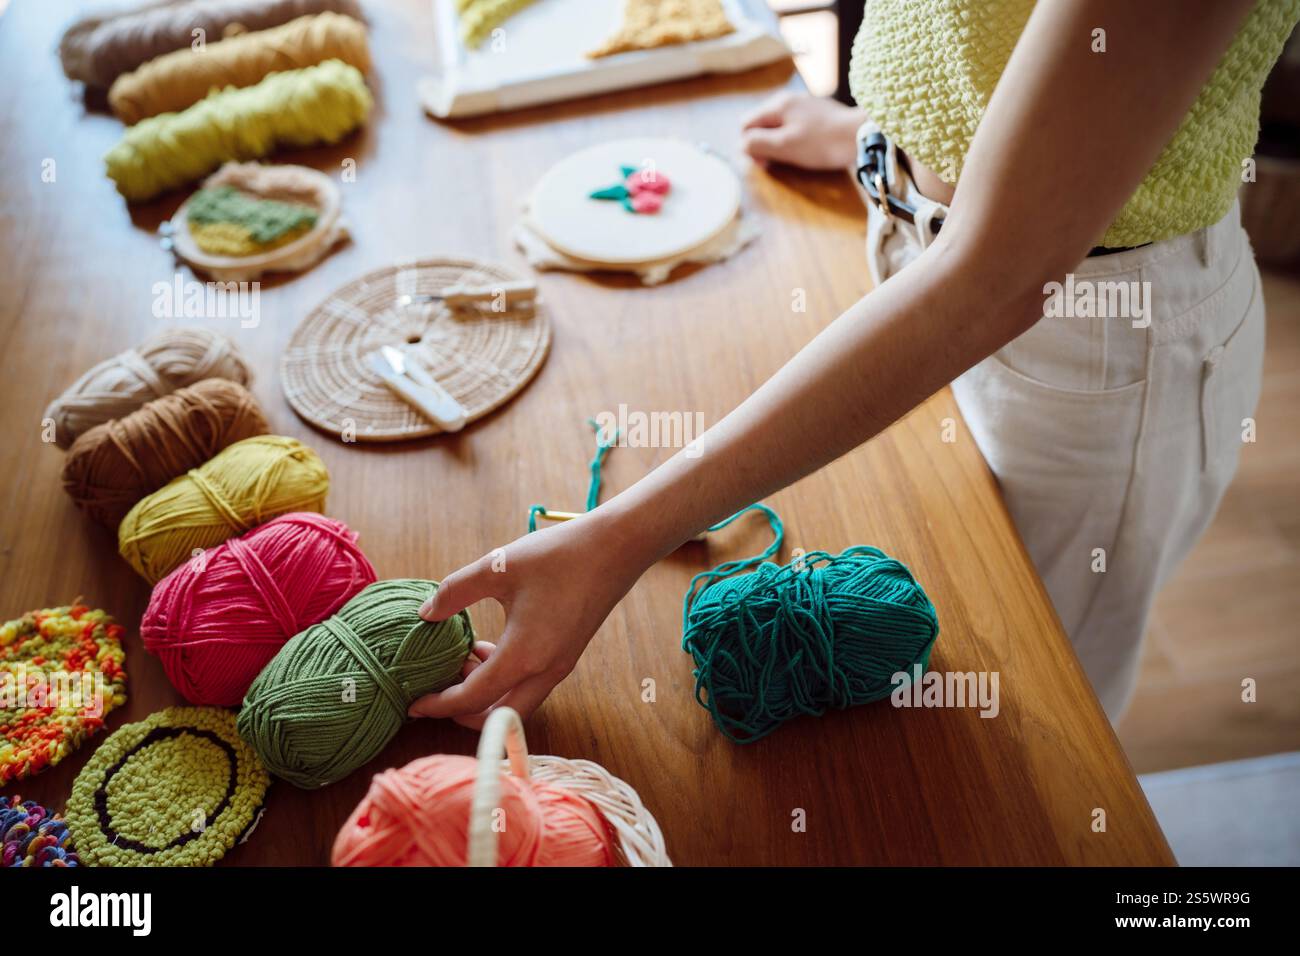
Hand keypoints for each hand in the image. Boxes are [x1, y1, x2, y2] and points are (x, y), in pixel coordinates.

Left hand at [408, 513, 648, 728]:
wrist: (616, 548)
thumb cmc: (558, 555)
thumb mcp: (497, 566)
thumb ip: (456, 591)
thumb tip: (425, 614)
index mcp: (524, 656)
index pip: (472, 698)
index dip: (438, 705)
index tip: (412, 703)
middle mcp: (544, 671)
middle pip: (498, 717)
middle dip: (462, 712)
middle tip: (435, 689)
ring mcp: (559, 667)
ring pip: (515, 703)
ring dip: (484, 694)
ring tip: (461, 658)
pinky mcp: (566, 656)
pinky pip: (529, 685)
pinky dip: (503, 679)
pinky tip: (487, 647)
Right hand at [741, 91, 866, 169]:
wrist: (861, 135)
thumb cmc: (822, 143)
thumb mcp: (784, 146)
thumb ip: (757, 143)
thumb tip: (740, 145)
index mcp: (777, 105)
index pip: (745, 124)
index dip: (749, 146)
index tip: (764, 163)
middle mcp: (788, 99)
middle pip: (762, 124)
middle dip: (764, 144)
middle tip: (778, 163)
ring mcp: (805, 104)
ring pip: (779, 125)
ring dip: (779, 143)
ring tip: (793, 157)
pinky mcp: (819, 112)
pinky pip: (796, 125)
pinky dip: (795, 138)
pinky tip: (808, 149)